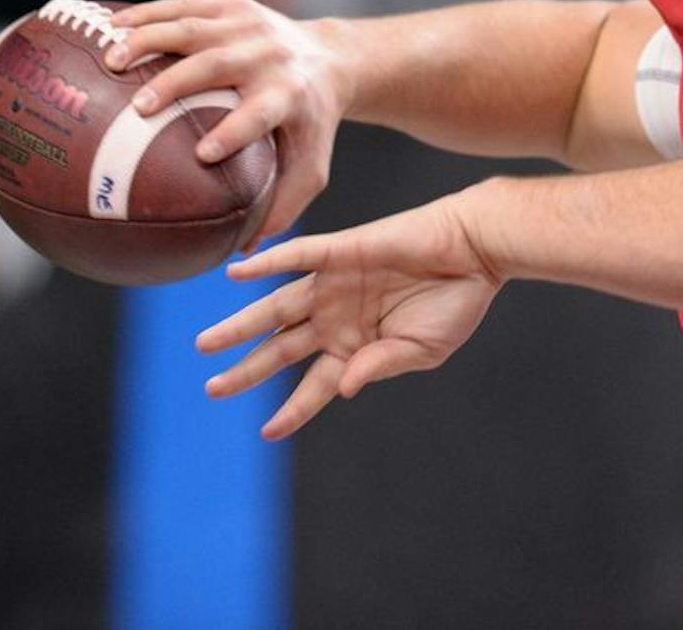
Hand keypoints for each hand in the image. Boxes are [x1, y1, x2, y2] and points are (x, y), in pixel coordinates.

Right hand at [106, 0, 346, 244]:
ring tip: (110, 60)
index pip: (259, 114)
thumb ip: (280, 208)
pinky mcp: (232, 5)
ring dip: (149, 40)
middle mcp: (269, 56)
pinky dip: (146, 15)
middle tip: (139, 109)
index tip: (202, 153)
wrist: (330, 57)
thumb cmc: (310, 126)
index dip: (234, 131)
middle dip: (178, 83)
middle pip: (219, 64)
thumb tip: (239, 252)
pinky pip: (183, 6)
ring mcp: (249, 25)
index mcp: (289, 96)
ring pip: (193, 27)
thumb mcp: (310, 168)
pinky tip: (110, 28)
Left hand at [195, 192, 500, 438]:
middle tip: (212, 388)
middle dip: (247, 370)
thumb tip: (344, 389)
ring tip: (206, 344)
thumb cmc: (457, 302)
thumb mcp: (423, 350)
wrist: (476, 250)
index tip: (267, 432)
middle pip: (281, 349)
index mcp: (357, 348)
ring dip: (240, 326)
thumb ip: (380, 366)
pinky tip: (236, 275)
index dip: (292, 411)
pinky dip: (265, 265)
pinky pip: (295, 258)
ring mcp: (334, 285)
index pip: (315, 386)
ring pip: (275, 309)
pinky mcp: (339, 251)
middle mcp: (337, 318)